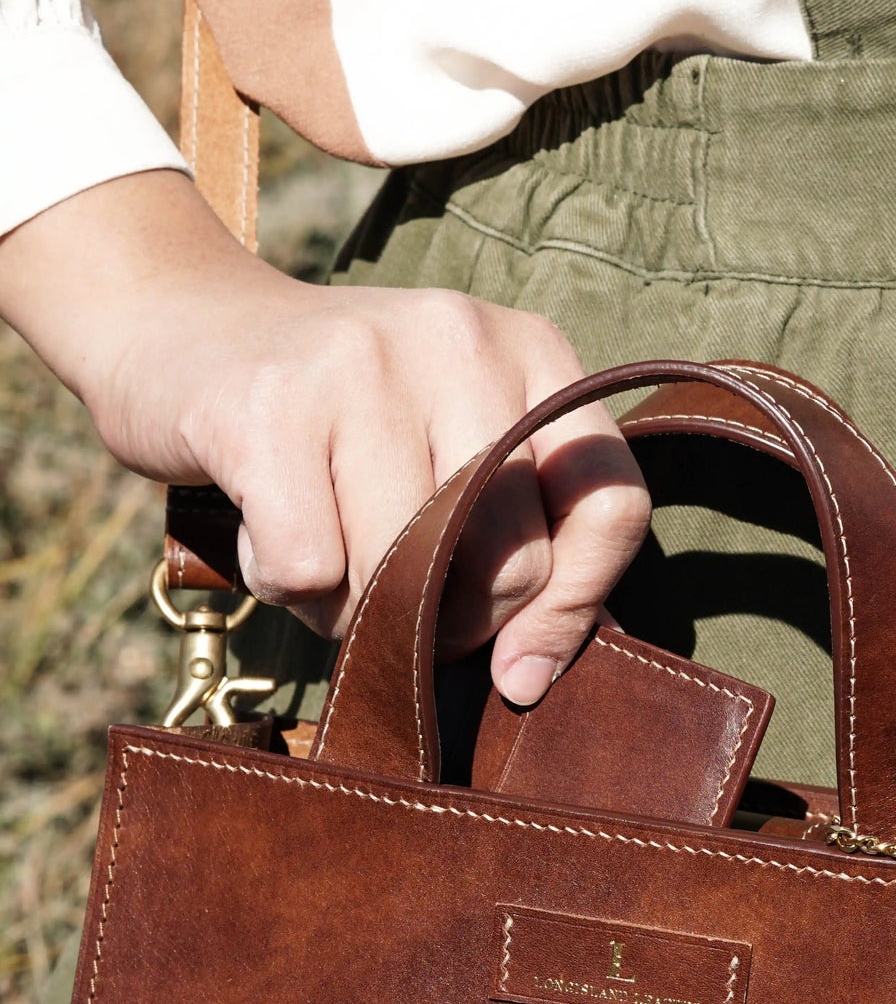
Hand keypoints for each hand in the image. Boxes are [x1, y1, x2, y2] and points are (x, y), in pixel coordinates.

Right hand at [0, 171, 648, 701]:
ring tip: (321, 554)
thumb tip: (527, 681)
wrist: (179, 322)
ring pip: (407, 575)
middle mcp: (463, 340)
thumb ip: (517, 543)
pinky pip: (311, 568)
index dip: (572, 608)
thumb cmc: (340, 422)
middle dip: (451, 622)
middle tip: (393, 598)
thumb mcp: (452, 453)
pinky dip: (285, 587)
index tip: (520, 671)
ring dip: (356, 610)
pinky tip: (266, 536)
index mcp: (533, 353)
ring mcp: (365, 362)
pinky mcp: (270, 403)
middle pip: (514, 560)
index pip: (609, 505)